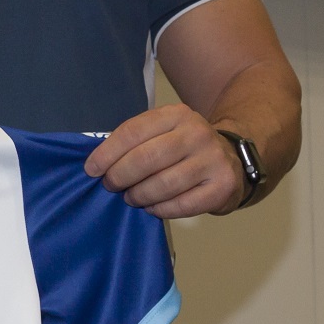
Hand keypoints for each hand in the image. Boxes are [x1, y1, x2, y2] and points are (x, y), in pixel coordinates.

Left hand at [82, 104, 246, 218]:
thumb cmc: (183, 148)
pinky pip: (181, 205)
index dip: (107, 153)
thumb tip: (97, 164)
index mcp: (176, 115)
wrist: (231, 159)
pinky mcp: (222, 186)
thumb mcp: (162, 132)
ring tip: (131, 197)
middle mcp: (196, 134)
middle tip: (111, 186)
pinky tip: (151, 207)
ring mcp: (212, 160)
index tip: (92, 170)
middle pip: (146, 159)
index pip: (133, 132)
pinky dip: (159, 209)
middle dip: (120, 176)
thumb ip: (134, 141)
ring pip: (163, 184)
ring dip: (139, 195)